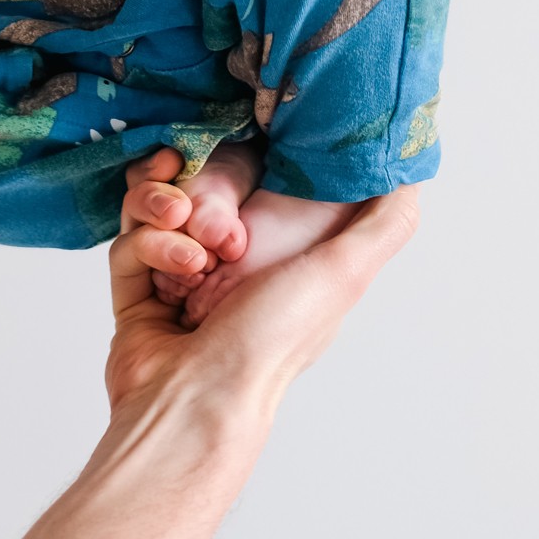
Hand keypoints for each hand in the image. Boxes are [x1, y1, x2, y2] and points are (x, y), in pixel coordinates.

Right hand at [107, 150, 419, 421]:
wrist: (194, 399)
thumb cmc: (274, 341)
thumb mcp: (345, 273)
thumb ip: (383, 224)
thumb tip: (408, 172)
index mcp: (277, 257)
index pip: (252, 180)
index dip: (239, 155)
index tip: (233, 139)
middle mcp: (227, 264)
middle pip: (193, 184)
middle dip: (188, 180)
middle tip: (193, 197)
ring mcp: (178, 277)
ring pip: (155, 206)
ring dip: (163, 208)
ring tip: (182, 227)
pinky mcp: (137, 292)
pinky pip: (130, 243)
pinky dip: (149, 247)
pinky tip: (174, 268)